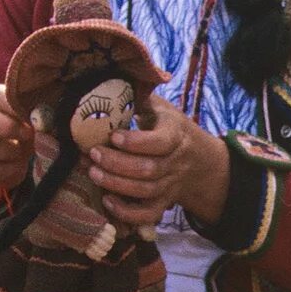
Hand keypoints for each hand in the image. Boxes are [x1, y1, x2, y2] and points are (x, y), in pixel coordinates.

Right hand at [0, 83, 35, 202]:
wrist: (6, 164)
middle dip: (9, 128)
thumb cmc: (21, 134)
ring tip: (23, 152)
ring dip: (12, 152)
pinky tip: (17, 167)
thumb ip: (35, 116)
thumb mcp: (28, 122)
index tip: (32, 116)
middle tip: (29, 135)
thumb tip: (45, 120)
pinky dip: (10, 171)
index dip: (15, 106)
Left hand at [92, 100, 230, 228]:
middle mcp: (176, 163)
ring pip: (145, 192)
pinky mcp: (164, 203)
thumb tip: (113, 76)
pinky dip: (127, 213)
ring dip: (116, 184)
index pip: (161, 142)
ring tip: (92, 172)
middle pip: (149, 170)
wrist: (198, 160)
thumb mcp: (162, 108)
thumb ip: (141, 96)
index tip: (113, 136)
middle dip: (117, 164)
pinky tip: (107, 201)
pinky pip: (148, 214)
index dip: (136, 142)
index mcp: (176, 135)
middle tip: (92, 154)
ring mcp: (170, 185)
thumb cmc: (170, 128)